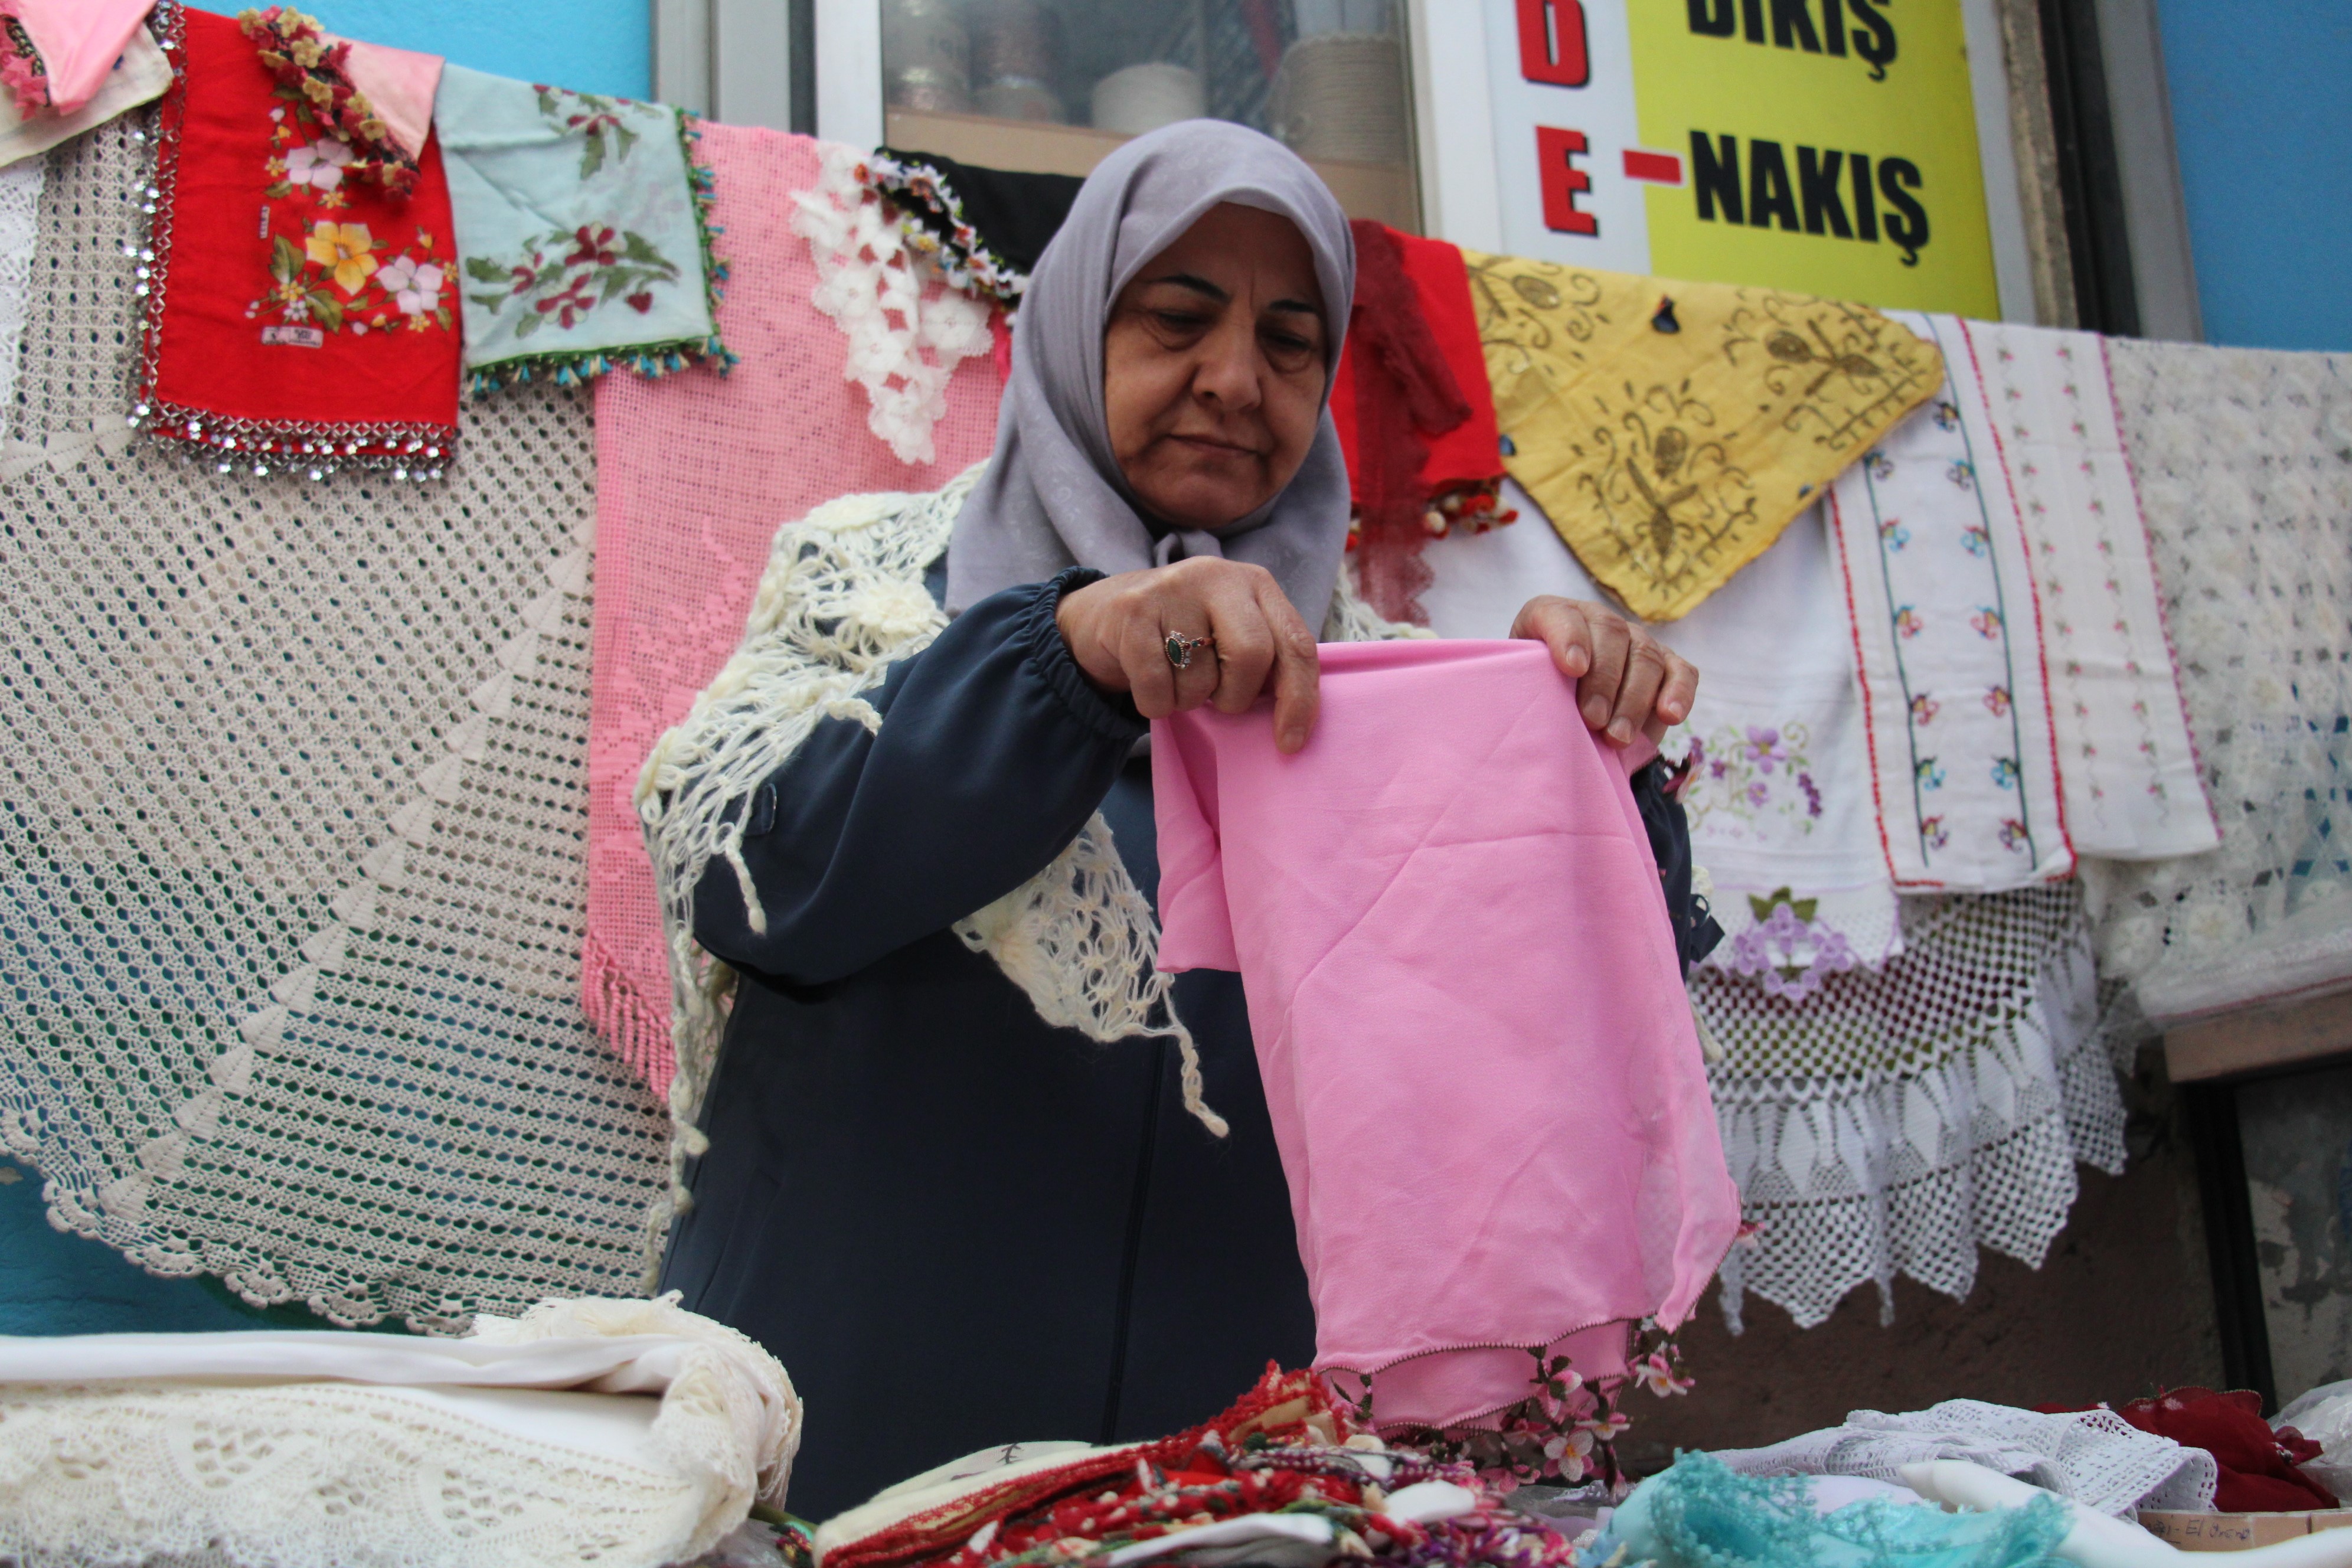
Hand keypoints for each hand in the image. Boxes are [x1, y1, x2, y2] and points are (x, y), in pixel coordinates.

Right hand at [1057, 558, 1322, 752]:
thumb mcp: (1230, 634)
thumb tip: (1294, 721)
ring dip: (1189, 701)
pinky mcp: (1132, 611)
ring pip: (1201, 679)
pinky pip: (1158, 688)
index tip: (1290, 743)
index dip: (1299, 700)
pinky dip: (1156, 704)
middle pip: (1253, 656)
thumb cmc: (1183, 635)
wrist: (1103, 615)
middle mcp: (1218, 576)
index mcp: (1256, 584)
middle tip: (1217, 700)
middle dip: (1236, 697)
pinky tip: (1150, 684)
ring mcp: (1172, 588)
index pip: (1296, 644)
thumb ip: (1267, 660)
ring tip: (1175, 679)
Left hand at [1510, 596, 1697, 746]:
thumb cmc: (1537, 699)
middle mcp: (1598, 620)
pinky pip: (1681, 672)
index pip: (1560, 615)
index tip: (1571, 668)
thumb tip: (1533, 715)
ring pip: (1645, 656)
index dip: (1568, 637)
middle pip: (1611, 634)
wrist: (1566, 713)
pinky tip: (1670, 716)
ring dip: (1633, 700)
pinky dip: (1679, 693)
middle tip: (1592, 721)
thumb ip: (1524, 689)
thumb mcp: (1521, 690)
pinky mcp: (1668, 664)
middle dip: (1603, 680)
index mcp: (1553, 616)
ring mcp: (1636, 639)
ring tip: (1617, 737)